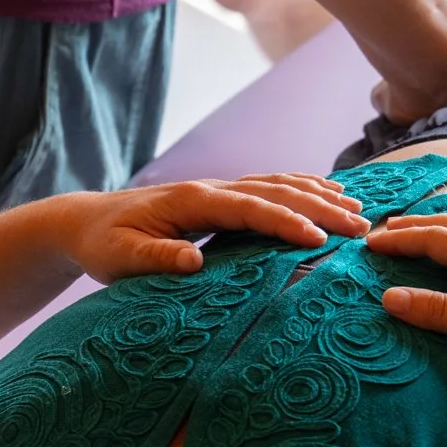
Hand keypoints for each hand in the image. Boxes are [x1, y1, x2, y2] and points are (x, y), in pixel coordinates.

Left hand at [63, 173, 367, 281]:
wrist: (85, 221)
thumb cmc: (102, 244)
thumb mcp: (119, 258)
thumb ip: (155, 258)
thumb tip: (195, 262)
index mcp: (192, 200)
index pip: (250, 208)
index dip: (286, 222)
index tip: (320, 240)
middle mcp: (212, 188)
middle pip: (276, 191)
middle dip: (321, 207)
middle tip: (361, 226)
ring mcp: (218, 189)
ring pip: (278, 184)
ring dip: (319, 195)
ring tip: (358, 209)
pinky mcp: (220, 197)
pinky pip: (269, 187)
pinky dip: (303, 188)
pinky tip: (328, 193)